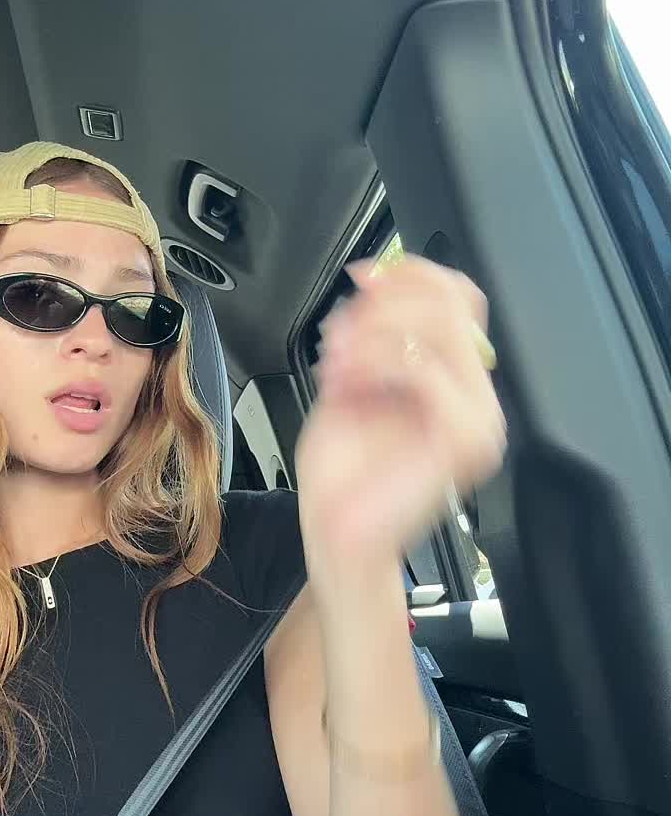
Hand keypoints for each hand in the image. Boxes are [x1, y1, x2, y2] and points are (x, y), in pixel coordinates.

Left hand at [296, 255, 506, 581]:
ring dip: (372, 336)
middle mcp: (475, 399)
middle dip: (384, 306)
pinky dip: (375, 365)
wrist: (338, 540)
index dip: (408, 275)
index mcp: (455, 384)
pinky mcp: (462, 440)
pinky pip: (424, 369)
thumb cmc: (343, 482)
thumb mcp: (349, 386)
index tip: (362, 278)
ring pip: (438, 325)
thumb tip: (370, 288)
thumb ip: (366, 337)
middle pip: (451, 302)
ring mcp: (477, 421)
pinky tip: (348, 387)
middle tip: (343, 333)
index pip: (457, 299)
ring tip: (338, 368)